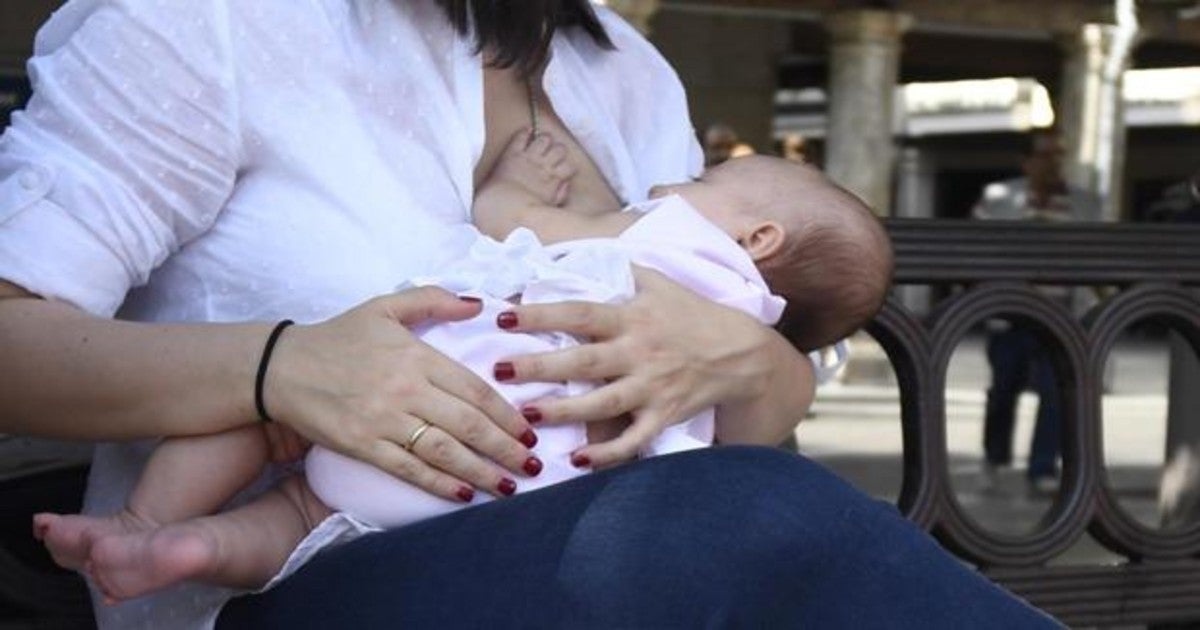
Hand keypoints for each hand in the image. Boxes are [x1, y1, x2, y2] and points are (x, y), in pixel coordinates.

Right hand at [265, 288, 538, 500]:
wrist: (280, 366)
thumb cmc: (338, 336)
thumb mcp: (385, 306)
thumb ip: (433, 300)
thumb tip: (478, 304)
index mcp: (416, 355)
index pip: (474, 388)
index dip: (506, 413)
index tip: (529, 429)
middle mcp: (405, 389)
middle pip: (468, 424)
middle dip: (506, 447)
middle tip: (533, 463)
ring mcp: (384, 420)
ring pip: (444, 451)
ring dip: (482, 471)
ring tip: (510, 486)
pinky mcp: (362, 445)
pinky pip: (408, 469)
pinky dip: (438, 484)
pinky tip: (464, 495)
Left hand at [494, 267, 776, 467]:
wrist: (742, 353)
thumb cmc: (693, 315)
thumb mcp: (660, 283)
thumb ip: (621, 271)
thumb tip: (580, 253)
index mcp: (633, 317)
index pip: (580, 313)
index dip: (541, 314)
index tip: (504, 317)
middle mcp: (639, 352)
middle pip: (583, 361)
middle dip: (539, 366)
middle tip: (499, 370)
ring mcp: (652, 387)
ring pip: (601, 403)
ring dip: (563, 411)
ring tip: (526, 415)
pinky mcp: (665, 415)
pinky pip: (633, 440)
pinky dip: (606, 453)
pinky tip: (577, 459)